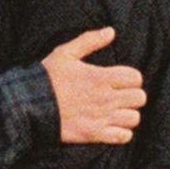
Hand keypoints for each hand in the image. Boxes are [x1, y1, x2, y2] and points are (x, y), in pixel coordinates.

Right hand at [43, 28, 146, 145]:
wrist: (29, 107)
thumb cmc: (47, 78)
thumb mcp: (65, 53)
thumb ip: (89, 41)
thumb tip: (111, 31)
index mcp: (100, 77)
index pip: (136, 78)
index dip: (131, 78)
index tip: (121, 80)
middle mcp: (105, 98)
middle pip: (139, 98)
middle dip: (132, 96)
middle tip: (120, 96)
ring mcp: (101, 118)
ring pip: (134, 118)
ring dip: (128, 114)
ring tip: (117, 112)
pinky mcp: (94, 134)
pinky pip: (123, 137)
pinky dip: (122, 133)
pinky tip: (113, 127)